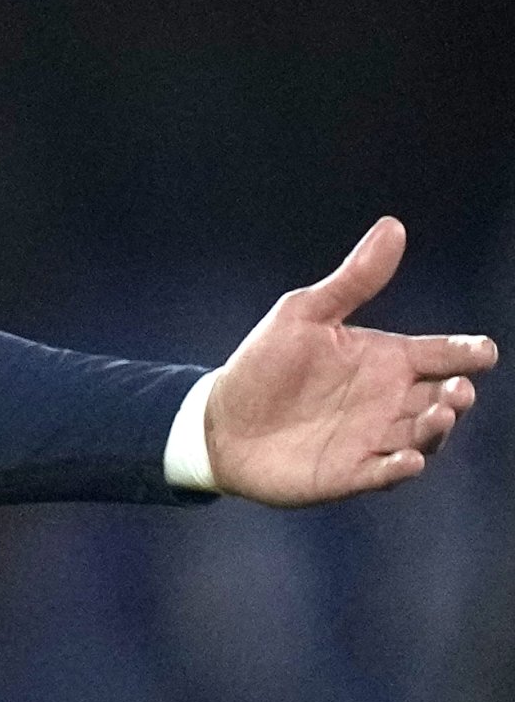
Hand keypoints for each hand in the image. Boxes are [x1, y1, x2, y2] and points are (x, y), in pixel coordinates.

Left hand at [204, 217, 494, 505]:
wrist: (220, 419)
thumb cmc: (266, 364)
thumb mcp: (305, 314)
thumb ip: (353, 280)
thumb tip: (393, 227)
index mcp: (386, 360)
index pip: (440, 355)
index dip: (465, 353)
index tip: (482, 351)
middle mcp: (389, 400)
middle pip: (442, 398)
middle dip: (457, 394)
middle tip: (457, 389)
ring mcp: (374, 439)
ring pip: (423, 437)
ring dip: (436, 429)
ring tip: (439, 413)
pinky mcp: (352, 473)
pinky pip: (385, 474)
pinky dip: (400, 469)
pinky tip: (407, 461)